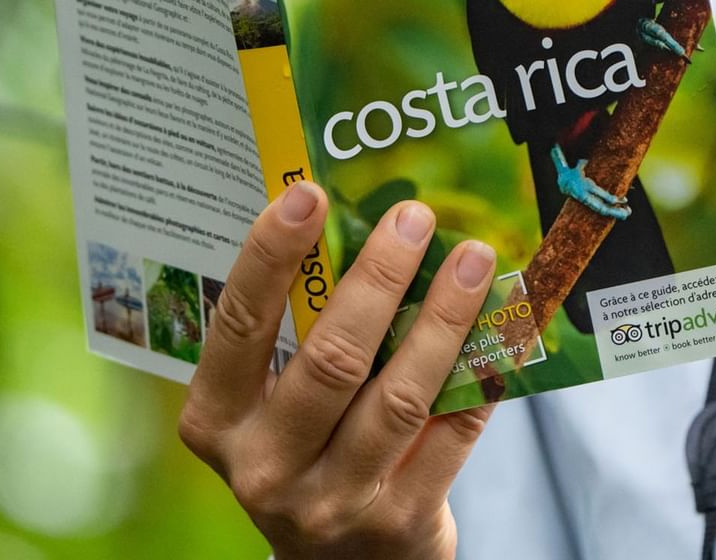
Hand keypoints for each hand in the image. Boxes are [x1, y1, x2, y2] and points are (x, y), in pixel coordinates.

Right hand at [179, 181, 496, 559]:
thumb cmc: (302, 450)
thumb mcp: (272, 400)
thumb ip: (298, 334)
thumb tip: (353, 227)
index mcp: (218, 421)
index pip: (239, 324)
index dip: (271, 254)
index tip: (307, 194)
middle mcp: (266, 466)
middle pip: (332, 358)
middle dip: (379, 277)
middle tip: (415, 217)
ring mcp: (334, 502)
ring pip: (401, 395)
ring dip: (443, 316)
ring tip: (473, 258)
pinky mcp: (401, 522)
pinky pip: (452, 431)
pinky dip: (479, 372)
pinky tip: (497, 324)